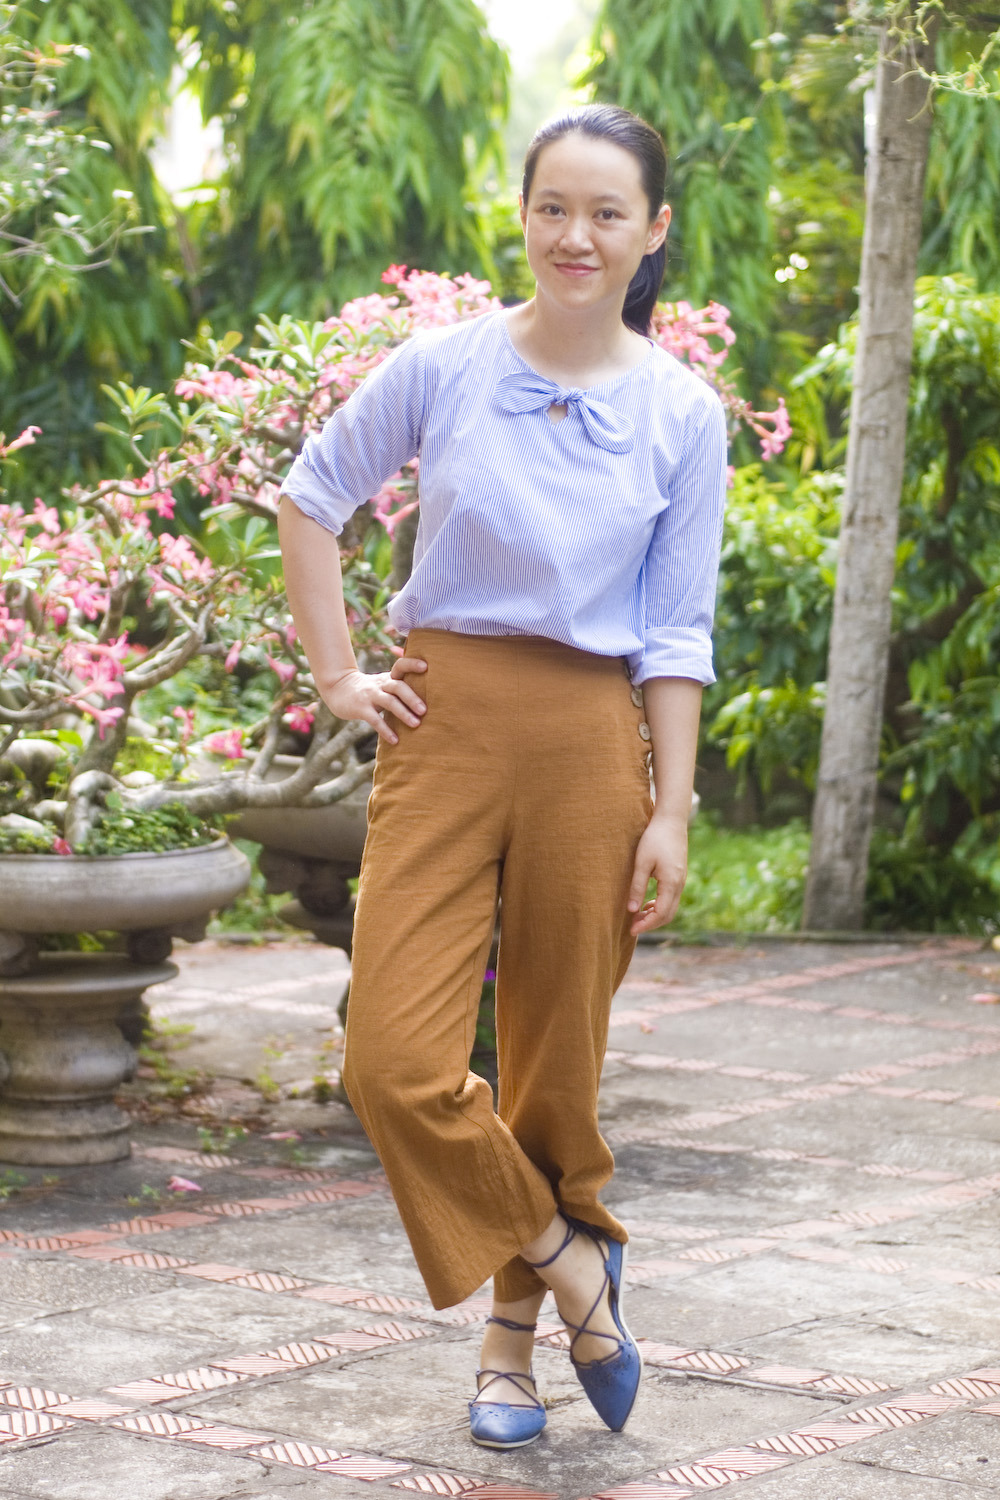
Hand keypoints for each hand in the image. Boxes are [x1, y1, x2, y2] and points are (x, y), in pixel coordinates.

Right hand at [320, 655, 426, 743]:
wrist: (338, 688)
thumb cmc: (369, 690)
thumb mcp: (383, 683)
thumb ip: (400, 686)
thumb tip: (428, 698)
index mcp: (388, 677)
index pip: (400, 666)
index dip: (412, 664)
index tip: (426, 666)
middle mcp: (380, 684)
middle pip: (398, 686)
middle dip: (412, 697)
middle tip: (424, 710)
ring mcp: (370, 695)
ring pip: (389, 702)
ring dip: (403, 713)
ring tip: (416, 724)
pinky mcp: (361, 708)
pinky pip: (375, 720)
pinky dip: (386, 730)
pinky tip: (395, 740)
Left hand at [626, 814, 687, 935]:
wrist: (671, 820)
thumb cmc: (654, 838)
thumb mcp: (642, 862)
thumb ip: (637, 887)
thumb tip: (631, 910)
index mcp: (671, 883)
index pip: (661, 913)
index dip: (646, 924)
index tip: (631, 930)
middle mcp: (679, 884)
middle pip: (668, 915)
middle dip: (651, 924)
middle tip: (632, 927)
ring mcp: (681, 880)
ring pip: (671, 907)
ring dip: (655, 915)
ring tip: (637, 917)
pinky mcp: (679, 876)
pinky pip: (671, 898)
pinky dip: (660, 906)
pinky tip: (646, 904)